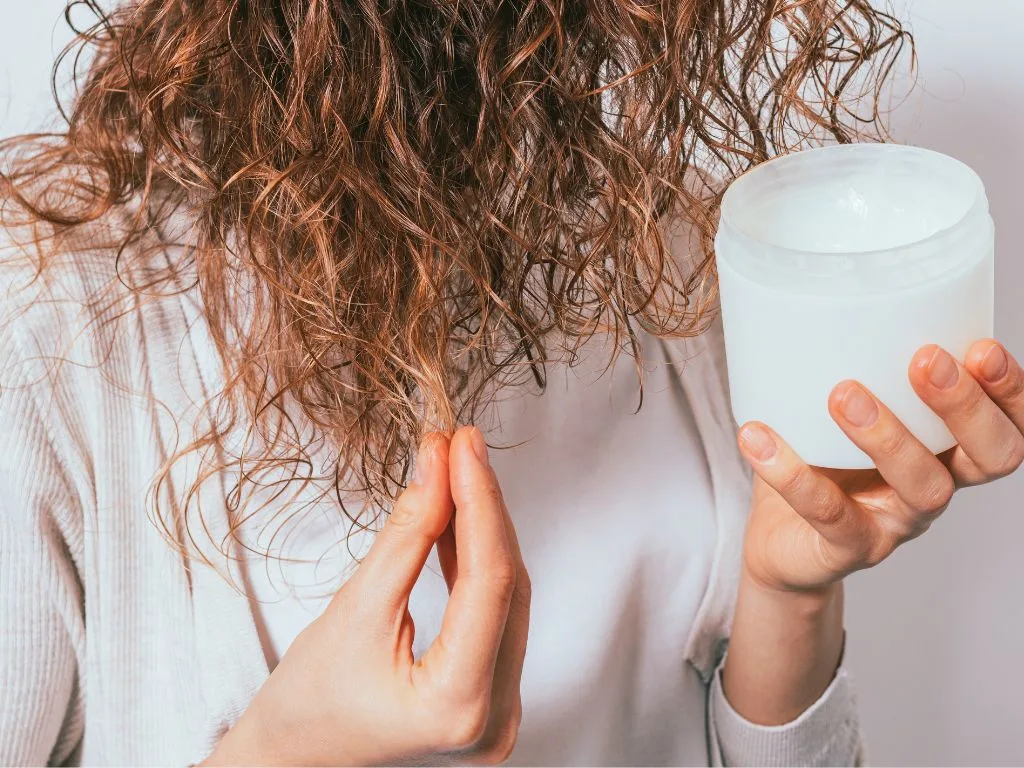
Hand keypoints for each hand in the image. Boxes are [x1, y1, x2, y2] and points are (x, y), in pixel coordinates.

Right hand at [203, 426, 530, 765]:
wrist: (291, 762)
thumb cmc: (305, 705)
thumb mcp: (354, 610)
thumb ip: (406, 536)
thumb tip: (438, 466)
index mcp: (459, 707)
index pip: (491, 583)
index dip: (480, 502)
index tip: (463, 446)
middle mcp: (495, 720)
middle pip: (508, 589)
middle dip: (483, 510)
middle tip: (459, 447)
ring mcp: (499, 715)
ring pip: (507, 600)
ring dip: (483, 532)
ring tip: (457, 472)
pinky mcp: (490, 699)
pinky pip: (495, 617)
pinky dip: (476, 566)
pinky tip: (459, 521)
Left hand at [738, 339, 1023, 592]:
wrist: (779, 541)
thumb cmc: (819, 461)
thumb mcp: (837, 409)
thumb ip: (846, 363)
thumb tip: (811, 289)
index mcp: (946, 449)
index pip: (1009, 425)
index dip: (1009, 393)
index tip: (982, 348)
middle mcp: (935, 485)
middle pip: (989, 457)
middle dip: (966, 407)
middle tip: (927, 360)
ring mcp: (896, 523)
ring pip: (922, 487)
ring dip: (888, 435)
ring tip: (844, 394)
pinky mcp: (847, 548)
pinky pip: (827, 512)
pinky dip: (790, 472)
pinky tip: (757, 436)